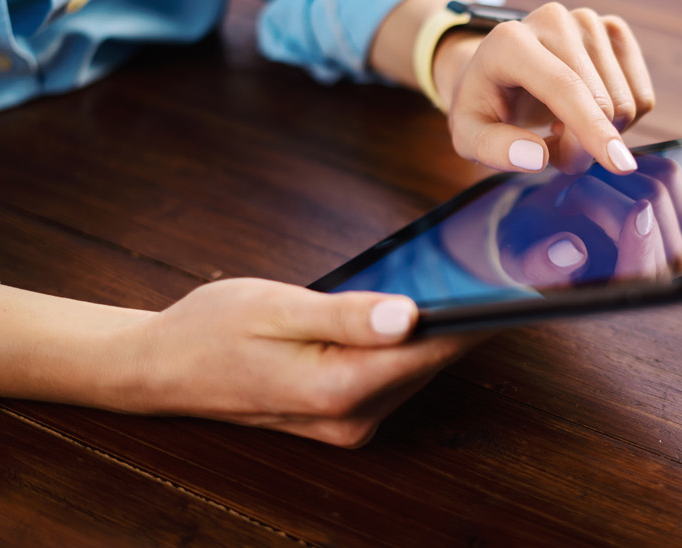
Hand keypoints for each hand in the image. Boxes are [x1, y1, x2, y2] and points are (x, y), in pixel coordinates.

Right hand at [0, 280, 482, 448]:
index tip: (521, 282)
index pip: (433, 349)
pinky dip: (411, 342)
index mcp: (338, 388)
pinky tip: (419, 304)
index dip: (480, 314)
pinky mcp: (343, 414)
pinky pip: (394, 373)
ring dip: (441, 328)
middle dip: (465, 314)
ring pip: (416, 367)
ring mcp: (348, 421)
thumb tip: (409, 315)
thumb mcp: (276, 306)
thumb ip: (346, 314)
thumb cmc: (210, 329)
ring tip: (471, 275)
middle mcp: (351, 417)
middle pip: (433, 360)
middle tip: (503, 261)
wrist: (161, 368)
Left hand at [435, 2, 655, 174]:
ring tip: (562, 126)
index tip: (619, 166)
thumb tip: (537, 158)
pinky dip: (620, 121)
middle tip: (551, 149)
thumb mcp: (469, 135)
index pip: (564, 86)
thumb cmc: (484, 105)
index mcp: (510, 41)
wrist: (498, 71)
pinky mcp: (614, 30)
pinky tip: (586, 111)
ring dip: (600, 134)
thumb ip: (494, 149)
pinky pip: (642, 96)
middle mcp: (552, 19)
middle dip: (584, 145)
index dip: (591, 128)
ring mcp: (587, 20)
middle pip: (600, 101)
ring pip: (626, 102)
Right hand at [491, 154, 681, 287]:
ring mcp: (674, 242)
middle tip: (566, 199)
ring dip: (615, 177)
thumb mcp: (520, 258)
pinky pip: (669, 175)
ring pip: (661, 189)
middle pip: (651, 216)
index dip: (645, 244)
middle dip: (601, 193)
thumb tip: (573, 252)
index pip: (646, 275)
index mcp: (618, 295)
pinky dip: (636, 164)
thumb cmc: (531, 247)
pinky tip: (611, 177)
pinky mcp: (680, 210)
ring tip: (585, 188)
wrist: (546, 226)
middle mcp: (656, 274)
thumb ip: (540, 263)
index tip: (638, 212)